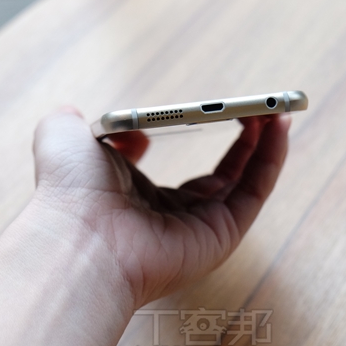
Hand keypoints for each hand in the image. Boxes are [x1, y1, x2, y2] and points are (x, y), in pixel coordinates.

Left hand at [31, 107, 290, 307]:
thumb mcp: (68, 139)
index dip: (208, 141)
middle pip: (226, 175)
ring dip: (266, 143)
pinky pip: (255, 190)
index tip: (221, 109)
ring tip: (277, 110)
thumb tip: (127, 131)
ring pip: (246, 181)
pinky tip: (278, 126)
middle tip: (260, 108)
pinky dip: (271, 157)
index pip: (188, 170)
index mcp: (145, 196)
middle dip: (247, 139)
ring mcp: (202, 227)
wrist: (78, 236)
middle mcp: (176, 214)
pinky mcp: (222, 234)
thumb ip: (79, 123)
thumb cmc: (71, 190)